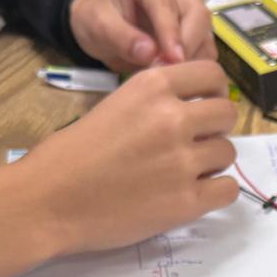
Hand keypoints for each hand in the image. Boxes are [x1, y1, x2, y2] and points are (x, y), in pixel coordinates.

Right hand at [19, 60, 237, 252]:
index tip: (203, 107)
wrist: (48, 201)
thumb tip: (189, 111)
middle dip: (214, 128)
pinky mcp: (187, 201)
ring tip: (183, 172)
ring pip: (227, 153)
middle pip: (226, 114)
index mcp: (152, 87)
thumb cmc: (69, 155)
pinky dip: (216, 192)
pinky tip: (195, 194)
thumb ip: (153, 104)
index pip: (212, 75)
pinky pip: (227, 190)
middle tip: (194, 144)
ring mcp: (182, 161)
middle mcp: (173, 118)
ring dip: (211, 162)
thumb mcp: (114, 106)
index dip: (212, 92)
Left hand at [69, 0, 214, 73]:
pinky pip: (206, 53)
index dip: (171, 34)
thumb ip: (121, 37)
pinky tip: (177, 80)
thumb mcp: (97, 26)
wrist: (104, 28)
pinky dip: (196, 69)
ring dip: (193, 62)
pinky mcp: (198, 34)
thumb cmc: (99, 20)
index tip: (172, 60)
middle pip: (198, 18)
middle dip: (186, 49)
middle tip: (169, 76)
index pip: (168, 5)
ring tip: (169, 81)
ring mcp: (192, 11)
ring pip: (206, 37)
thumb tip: (151, 53)